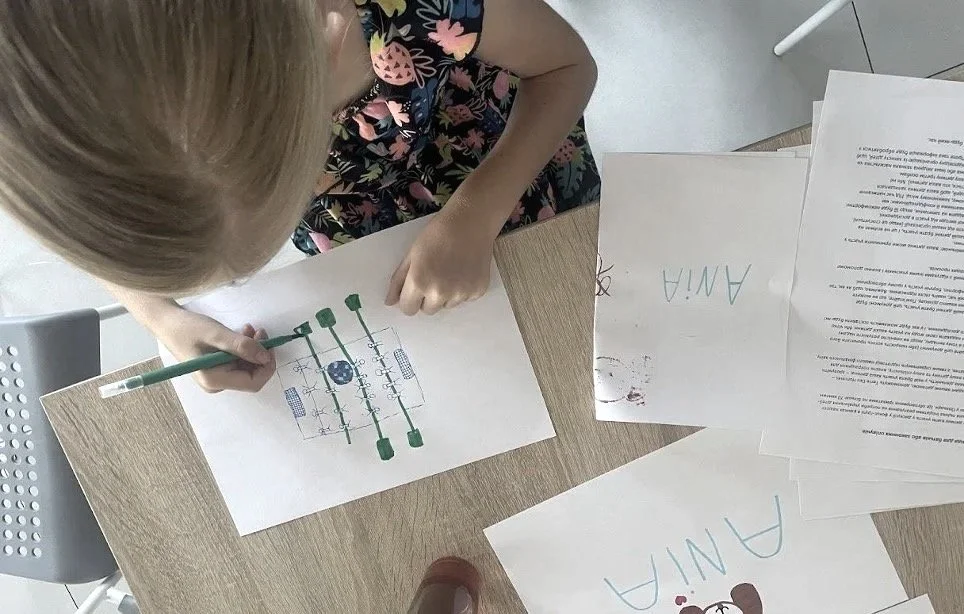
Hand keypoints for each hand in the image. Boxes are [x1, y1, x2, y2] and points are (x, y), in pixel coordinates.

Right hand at [155, 308, 276, 392]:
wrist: (167, 322)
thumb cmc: (188, 328)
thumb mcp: (217, 334)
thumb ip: (242, 346)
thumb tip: (266, 357)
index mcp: (215, 381)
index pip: (253, 382)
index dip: (267, 366)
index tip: (270, 345)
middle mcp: (217, 384)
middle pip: (251, 375)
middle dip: (260, 354)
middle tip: (260, 331)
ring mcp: (216, 377)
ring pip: (246, 367)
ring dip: (253, 348)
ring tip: (250, 329)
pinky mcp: (216, 368)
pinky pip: (237, 361)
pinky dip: (244, 348)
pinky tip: (242, 333)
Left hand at [386, 206, 495, 314]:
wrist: (470, 222)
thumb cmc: (437, 234)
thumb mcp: (411, 254)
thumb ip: (399, 280)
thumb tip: (390, 302)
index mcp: (419, 283)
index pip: (408, 309)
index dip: (409, 299)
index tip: (414, 289)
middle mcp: (440, 293)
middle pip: (428, 310)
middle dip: (427, 298)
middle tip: (434, 276)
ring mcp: (461, 294)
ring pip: (447, 305)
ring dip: (446, 294)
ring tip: (451, 270)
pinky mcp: (477, 292)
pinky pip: (464, 298)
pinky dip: (463, 289)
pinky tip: (464, 269)